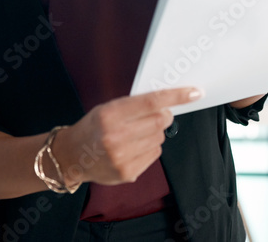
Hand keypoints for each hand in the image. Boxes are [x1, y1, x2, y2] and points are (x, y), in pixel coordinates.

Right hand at [52, 87, 200, 186]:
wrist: (72, 156)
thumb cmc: (93, 128)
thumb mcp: (107, 108)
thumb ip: (135, 105)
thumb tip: (167, 102)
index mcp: (109, 115)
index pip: (151, 102)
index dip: (176, 96)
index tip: (195, 93)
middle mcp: (115, 137)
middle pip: (159, 121)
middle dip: (164, 116)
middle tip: (158, 114)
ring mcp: (121, 157)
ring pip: (159, 138)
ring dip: (155, 133)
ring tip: (136, 133)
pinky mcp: (128, 173)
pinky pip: (154, 154)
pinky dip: (150, 147)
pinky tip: (133, 147)